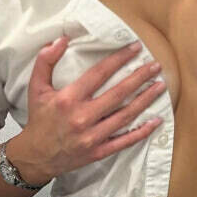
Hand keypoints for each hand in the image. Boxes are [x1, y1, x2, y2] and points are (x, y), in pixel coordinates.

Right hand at [13, 39, 166, 183]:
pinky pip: (124, 141)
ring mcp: (92, 137)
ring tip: (160, 86)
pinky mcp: (99, 151)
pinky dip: (142, 132)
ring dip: (145, 100)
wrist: (36, 156)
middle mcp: (82, 117)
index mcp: (68, 99)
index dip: (119, 59)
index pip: (100, 73)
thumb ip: (46, 61)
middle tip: (155, 66)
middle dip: (140, 77)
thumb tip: (61, 40)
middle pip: (119, 93)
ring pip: (126, 116)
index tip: (135, 48)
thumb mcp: (36, 88)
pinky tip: (156, 121)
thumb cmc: (39, 119)